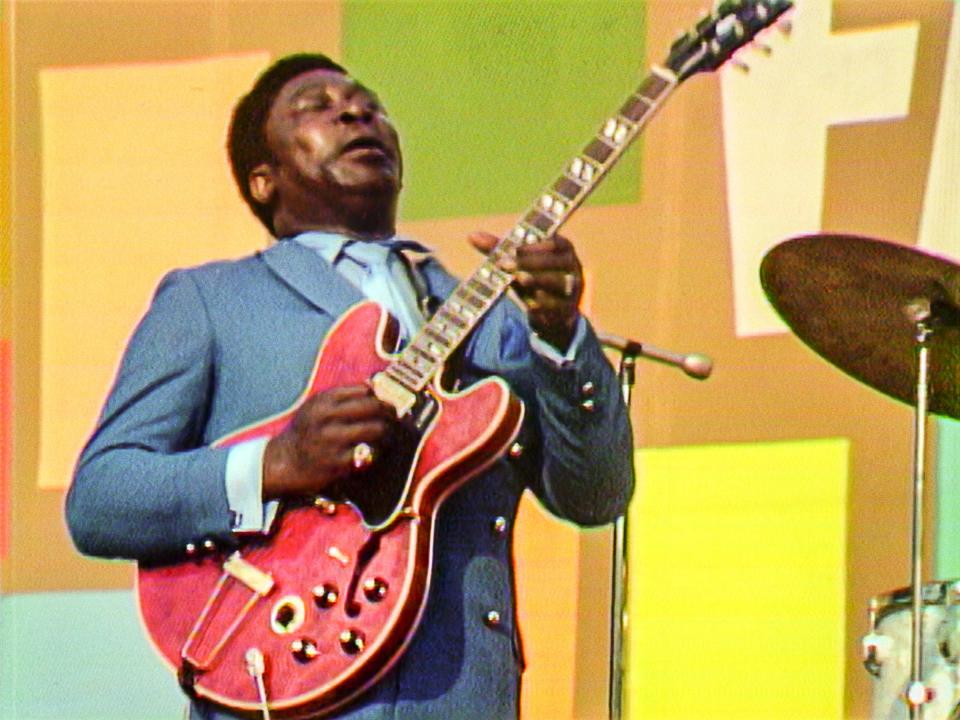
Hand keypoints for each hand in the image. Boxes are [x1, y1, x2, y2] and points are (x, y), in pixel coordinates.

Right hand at [262, 385, 395, 498]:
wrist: (286, 461)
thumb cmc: (307, 431)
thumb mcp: (316, 406)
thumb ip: (343, 395)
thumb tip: (375, 386)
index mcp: (323, 401)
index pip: (365, 391)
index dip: (381, 396)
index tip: (389, 402)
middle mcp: (327, 419)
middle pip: (373, 407)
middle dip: (389, 412)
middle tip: (396, 417)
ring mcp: (332, 441)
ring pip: (376, 429)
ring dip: (386, 432)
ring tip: (387, 434)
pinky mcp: (338, 462)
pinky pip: (370, 452)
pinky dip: (376, 451)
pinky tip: (373, 451)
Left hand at [468, 231, 582, 350]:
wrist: (554, 313)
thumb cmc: (535, 278)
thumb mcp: (519, 263)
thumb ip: (499, 249)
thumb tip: (471, 236)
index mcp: (564, 250)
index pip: (553, 243)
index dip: (533, 246)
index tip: (512, 248)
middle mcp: (572, 267)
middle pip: (554, 262)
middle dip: (529, 262)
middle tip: (505, 264)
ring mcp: (571, 289)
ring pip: (556, 283)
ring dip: (536, 280)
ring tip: (518, 278)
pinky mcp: (566, 310)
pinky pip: (554, 305)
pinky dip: (540, 303)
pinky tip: (528, 303)